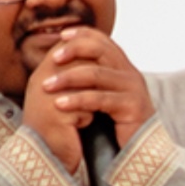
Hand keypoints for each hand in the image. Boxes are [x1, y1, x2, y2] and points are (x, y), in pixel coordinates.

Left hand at [22, 27, 155, 172]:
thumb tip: (59, 60)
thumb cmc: (114, 126)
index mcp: (122, 68)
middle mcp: (130, 74)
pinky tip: (59, 104)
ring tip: (46, 85)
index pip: (103, 41)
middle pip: (101, 50)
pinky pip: (99, 98)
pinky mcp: (132, 106)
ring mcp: (133, 89)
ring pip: (96, 73)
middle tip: (53, 59)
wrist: (138, 152)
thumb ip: (89, 79)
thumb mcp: (101, 96)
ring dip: (68, 78)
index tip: (60, 35)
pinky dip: (76, 100)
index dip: (82, 34)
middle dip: (74, 50)